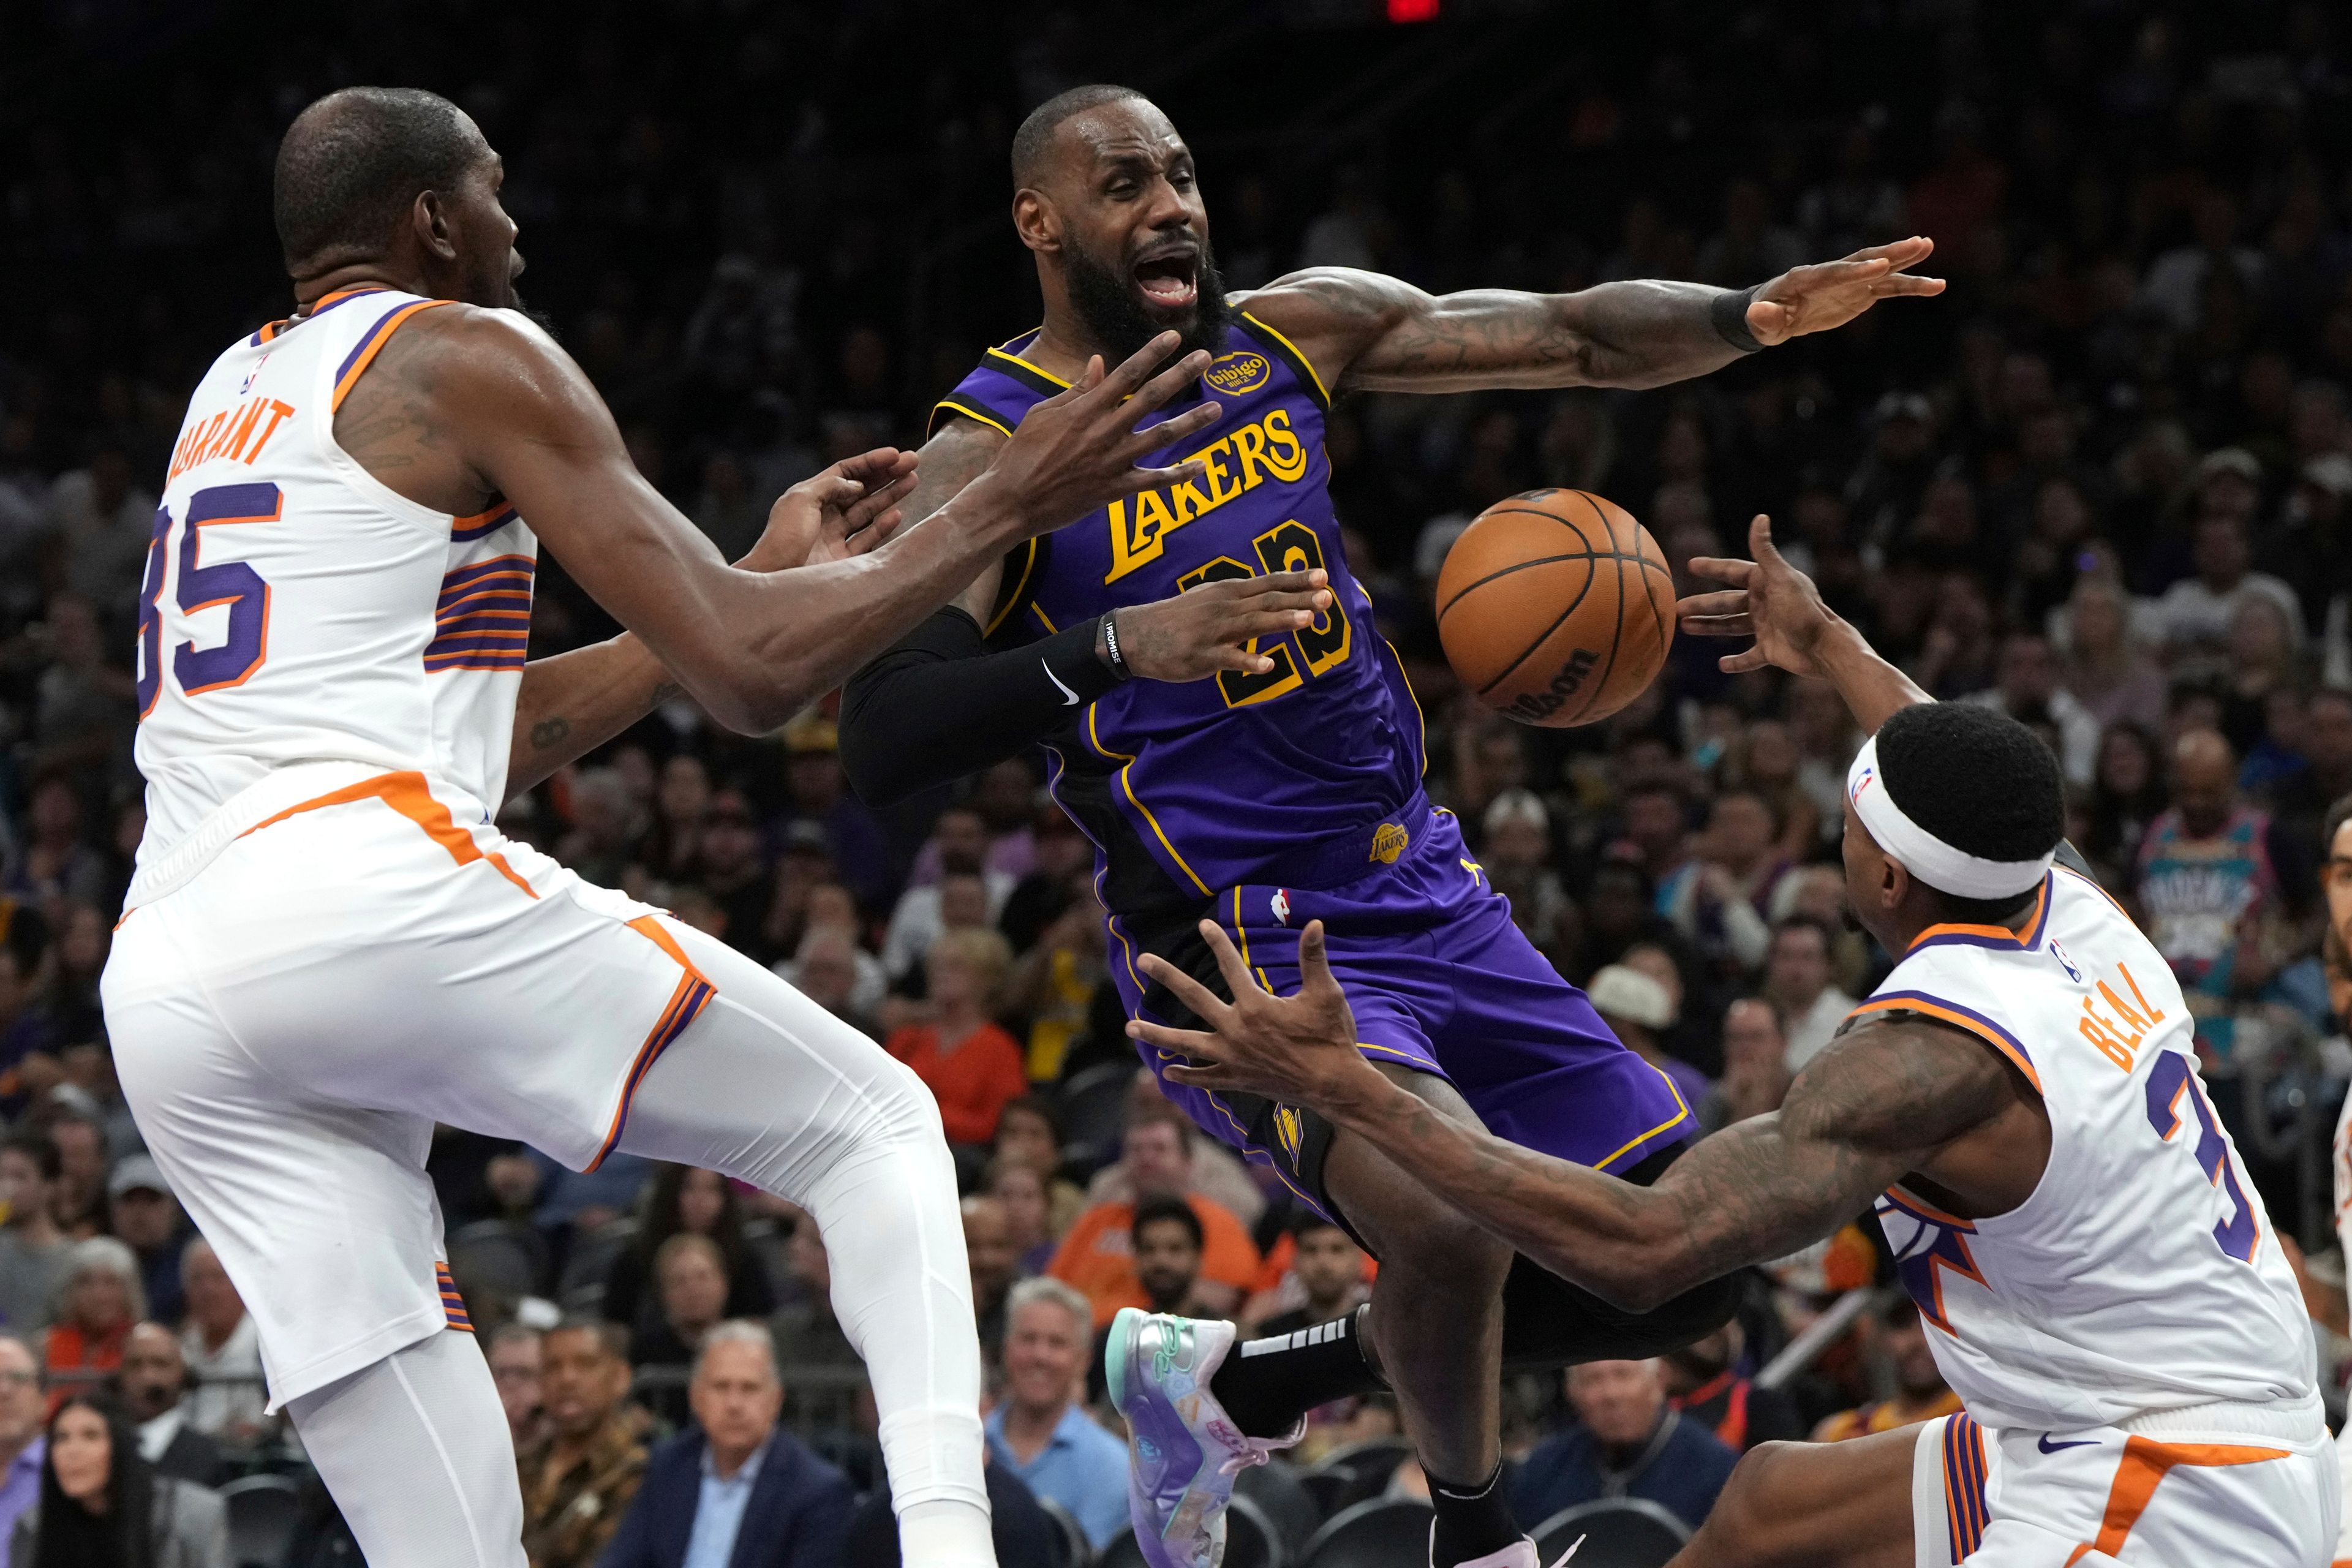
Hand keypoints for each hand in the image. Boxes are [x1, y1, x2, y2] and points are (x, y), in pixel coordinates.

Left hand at [741, 447, 920, 571]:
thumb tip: (856, 485)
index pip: (845, 473)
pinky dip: (883, 527)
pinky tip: (897, 514)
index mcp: (810, 496)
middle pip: (860, 490)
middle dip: (886, 476)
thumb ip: (830, 487)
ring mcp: (835, 538)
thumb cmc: (783, 538)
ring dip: (890, 496)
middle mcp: (824, 515)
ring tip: (912, 481)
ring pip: (868, 512)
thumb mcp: (801, 500)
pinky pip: (868, 539)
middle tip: (912, 463)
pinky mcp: (843, 561)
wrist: (776, 578)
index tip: (895, 455)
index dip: (870, 462)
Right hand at [984, 332, 1221, 536]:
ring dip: (1191, 422)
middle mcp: (1103, 432)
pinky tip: (1200, 466)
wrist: (1011, 501)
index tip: (1173, 337)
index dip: (1151, 353)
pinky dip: (1178, 475)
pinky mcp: (1114, 490)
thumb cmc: (1021, 454)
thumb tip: (1099, 362)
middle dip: (1180, 375)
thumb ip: (1076, 390)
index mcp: (1085, 410)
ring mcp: (1111, 462)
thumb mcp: (1043, 414)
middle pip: (1150, 398)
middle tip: (1206, 358)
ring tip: (1217, 408)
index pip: (1125, 374)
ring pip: (1159, 437)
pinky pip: (1153, 482)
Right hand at [1113, 570, 1333, 680]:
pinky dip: (1248, 661)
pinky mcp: (1202, 656)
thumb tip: (1272, 598)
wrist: (1135, 636)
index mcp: (1227, 592)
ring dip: (1281, 621)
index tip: (1323, 576)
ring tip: (1308, 620)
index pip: (1268, 583)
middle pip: (1267, 601)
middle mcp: (1224, 607)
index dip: (1296, 580)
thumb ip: (1241, 600)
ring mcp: (1213, 631)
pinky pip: (1228, 659)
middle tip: (1327, 598)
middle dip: (1299, 598)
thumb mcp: (1209, 599)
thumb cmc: (1177, 619)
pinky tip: (1268, 666)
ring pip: (1252, 624)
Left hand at [1127, 920, 1374, 1106]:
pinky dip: (1185, 1075)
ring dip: (1157, 1034)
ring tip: (1130, 1027)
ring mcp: (1232, 1058)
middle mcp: (1236, 1030)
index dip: (1218, 942)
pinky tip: (1166, 1072)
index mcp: (1255, 1006)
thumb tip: (1315, 922)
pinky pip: (1204, 1078)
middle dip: (1167, 976)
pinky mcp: (1236, 1079)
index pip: (1231, 966)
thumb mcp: (1325, 993)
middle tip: (1143, 960)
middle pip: (1193, 997)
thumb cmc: (1331, 1037)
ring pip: (1186, 1044)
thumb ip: (1313, 957)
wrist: (1334, 1086)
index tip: (1203, 924)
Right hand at [1678, 514, 1841, 676]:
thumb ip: (1765, 551)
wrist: (1824, 648)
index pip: (1733, 571)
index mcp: (1766, 583)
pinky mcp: (1770, 651)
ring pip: (1732, 626)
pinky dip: (1736, 662)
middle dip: (1702, 604)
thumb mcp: (1781, 578)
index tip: (1691, 564)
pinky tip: (1722, 664)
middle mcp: (1765, 603)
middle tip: (1678, 608)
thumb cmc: (1804, 611)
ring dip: (1710, 626)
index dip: (1712, 568)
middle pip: (1727, 602)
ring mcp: (1767, 628)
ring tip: (1686, 628)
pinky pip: (1749, 657)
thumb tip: (1760, 517)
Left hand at [1746, 238, 1945, 345]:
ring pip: (1881, 270)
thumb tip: (1758, 313)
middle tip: (1916, 243)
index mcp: (1805, 278)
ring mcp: (1849, 282)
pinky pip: (1889, 288)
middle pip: (1862, 261)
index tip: (1880, 266)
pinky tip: (1938, 286)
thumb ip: (1764, 318)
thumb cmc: (1764, 318)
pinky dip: (1911, 287)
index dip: (1856, 271)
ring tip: (1929, 246)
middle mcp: (1831, 274)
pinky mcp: (1861, 292)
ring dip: (1905, 261)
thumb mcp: (1760, 323)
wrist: (1772, 314)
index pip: (1833, 274)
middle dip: (1888, 253)